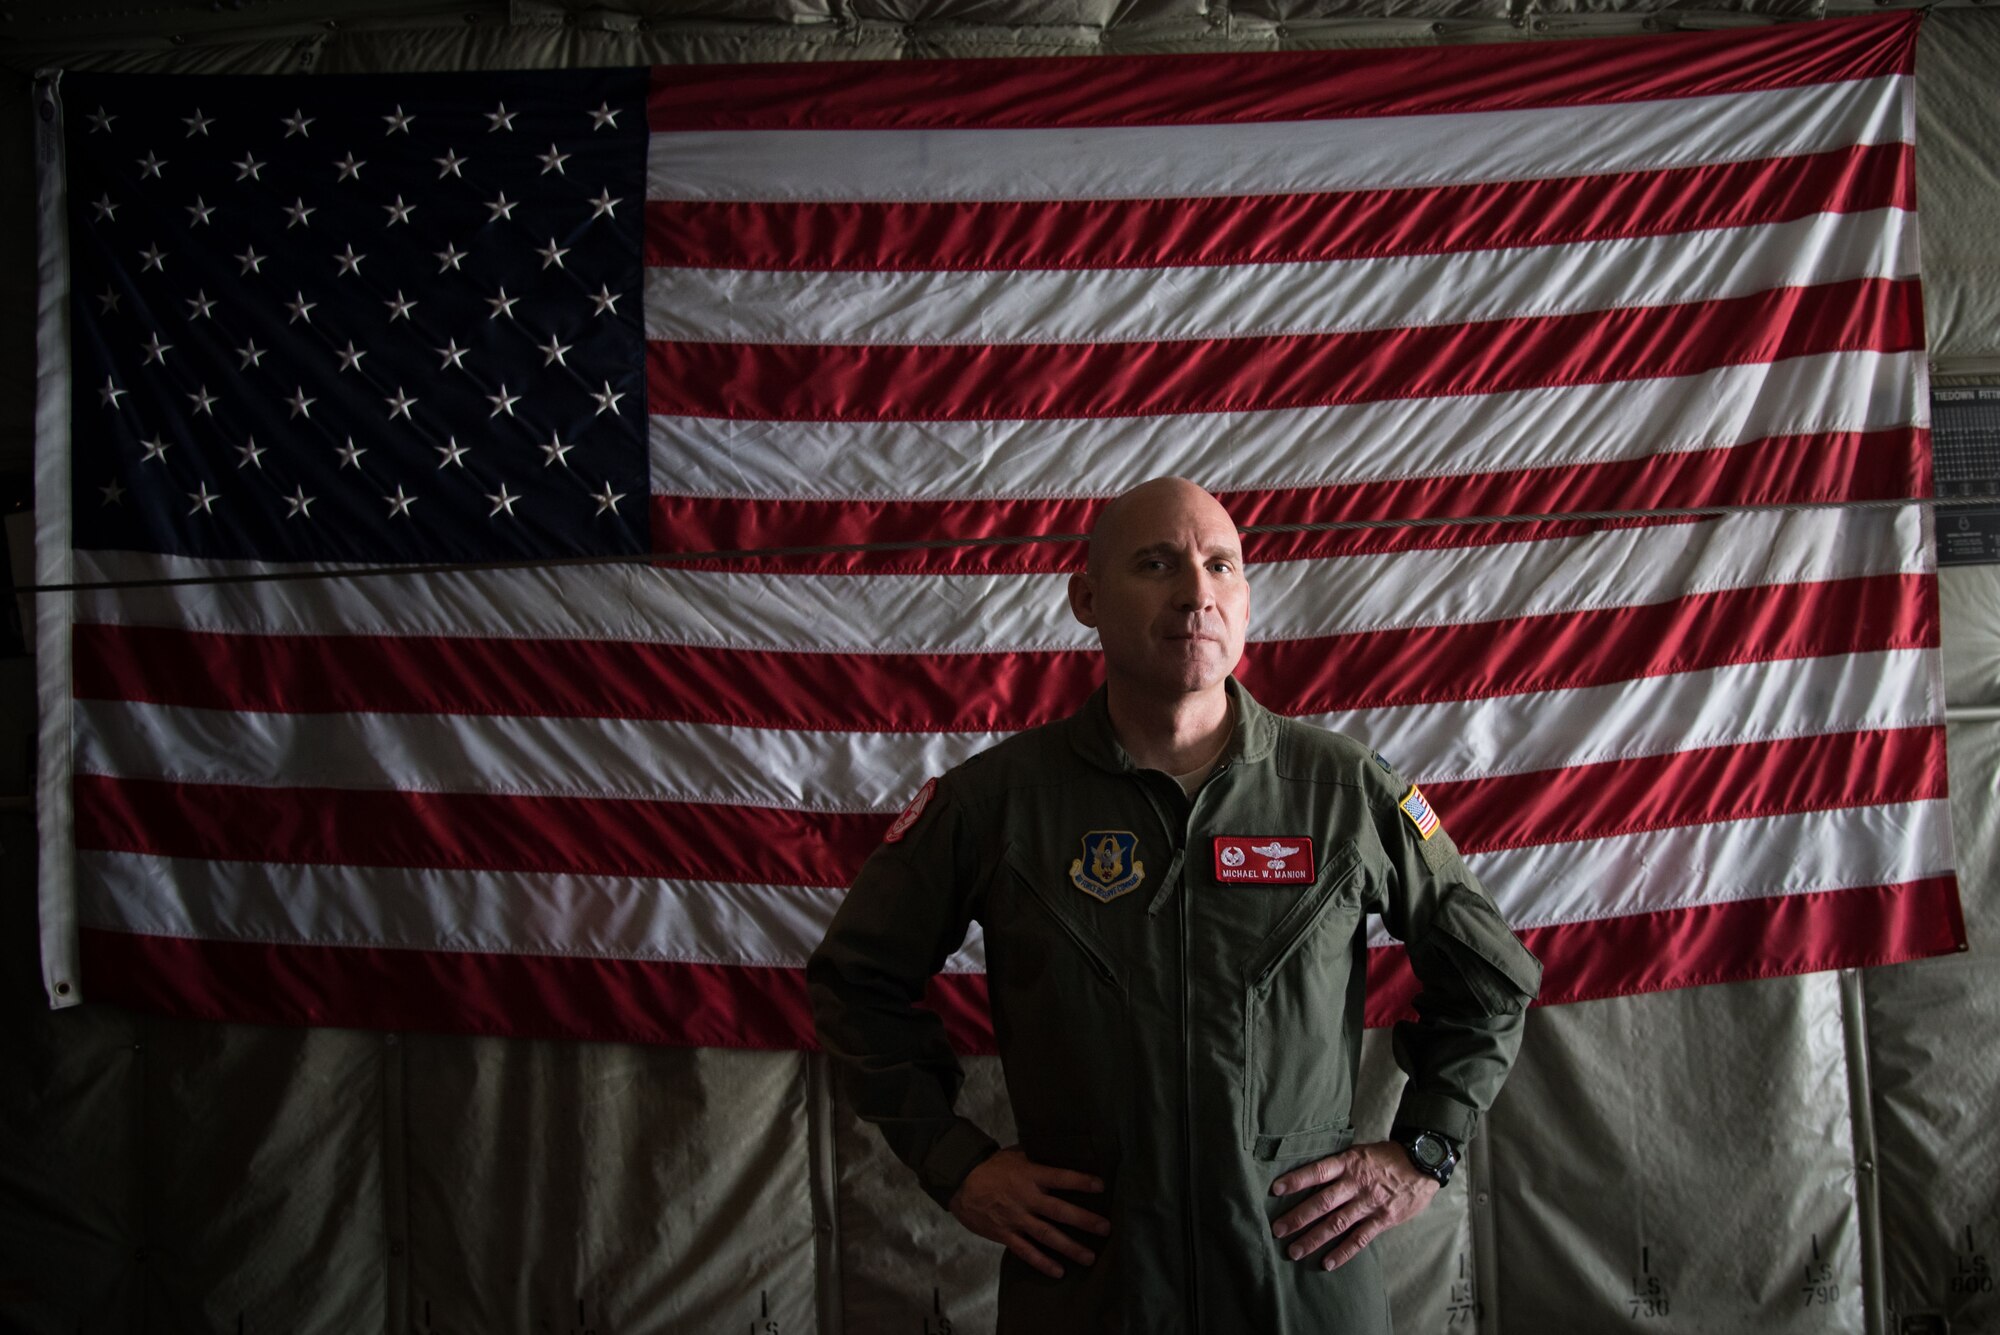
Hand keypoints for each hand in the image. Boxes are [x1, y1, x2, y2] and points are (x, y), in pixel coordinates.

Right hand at [948, 1146, 1110, 1278]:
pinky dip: (1042, 1262)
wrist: (960, 1182)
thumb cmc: (992, 1166)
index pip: (1060, 1177)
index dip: (1080, 1181)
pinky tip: (1058, 1272)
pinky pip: (1026, 1251)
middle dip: (1084, 1220)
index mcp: (1030, 1175)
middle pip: (1059, 1210)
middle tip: (1105, 1228)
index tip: (1101, 1186)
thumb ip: (1038, 1158)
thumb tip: (1064, 1152)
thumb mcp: (1016, 1155)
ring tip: (1090, 1257)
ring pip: (1046, 1235)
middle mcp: (1026, 1198)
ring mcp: (1015, 1218)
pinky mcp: (1005, 1234)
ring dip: (1069, 1247)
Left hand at [1269, 1141, 1440, 1270]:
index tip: (1275, 1189)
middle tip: (1277, 1229)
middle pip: (1322, 1202)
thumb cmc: (1388, 1157)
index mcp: (1349, 1163)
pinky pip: (1360, 1239)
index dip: (1296, 1180)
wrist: (1423, 1163)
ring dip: (1314, 1239)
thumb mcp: (1361, 1152)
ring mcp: (1369, 1204)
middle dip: (1298, 1217)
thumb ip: (1340, 1165)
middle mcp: (1356, 1184)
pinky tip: (1327, 1263)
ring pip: (1337, 1224)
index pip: (1317, 1171)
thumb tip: (1312, 1174)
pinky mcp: (1383, 1220)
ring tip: (1294, 1251)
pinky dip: (1343, 1253)